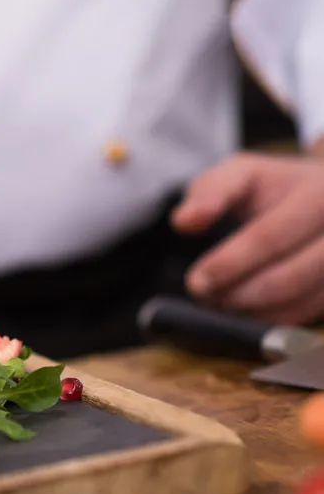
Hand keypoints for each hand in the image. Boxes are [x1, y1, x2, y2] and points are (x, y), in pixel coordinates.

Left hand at [172, 151, 323, 324]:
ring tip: (221, 302)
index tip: (196, 282)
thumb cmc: (276, 186)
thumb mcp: (242, 174)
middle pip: (290, 277)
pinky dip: (271, 319)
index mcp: (320, 193)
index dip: (230, 263)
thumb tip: (184, 221)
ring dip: (254, 311)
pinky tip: (246, 310)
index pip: (271, 237)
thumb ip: (210, 191)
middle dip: (240, 294)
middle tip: (206, 296)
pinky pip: (307, 314)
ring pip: (301, 302)